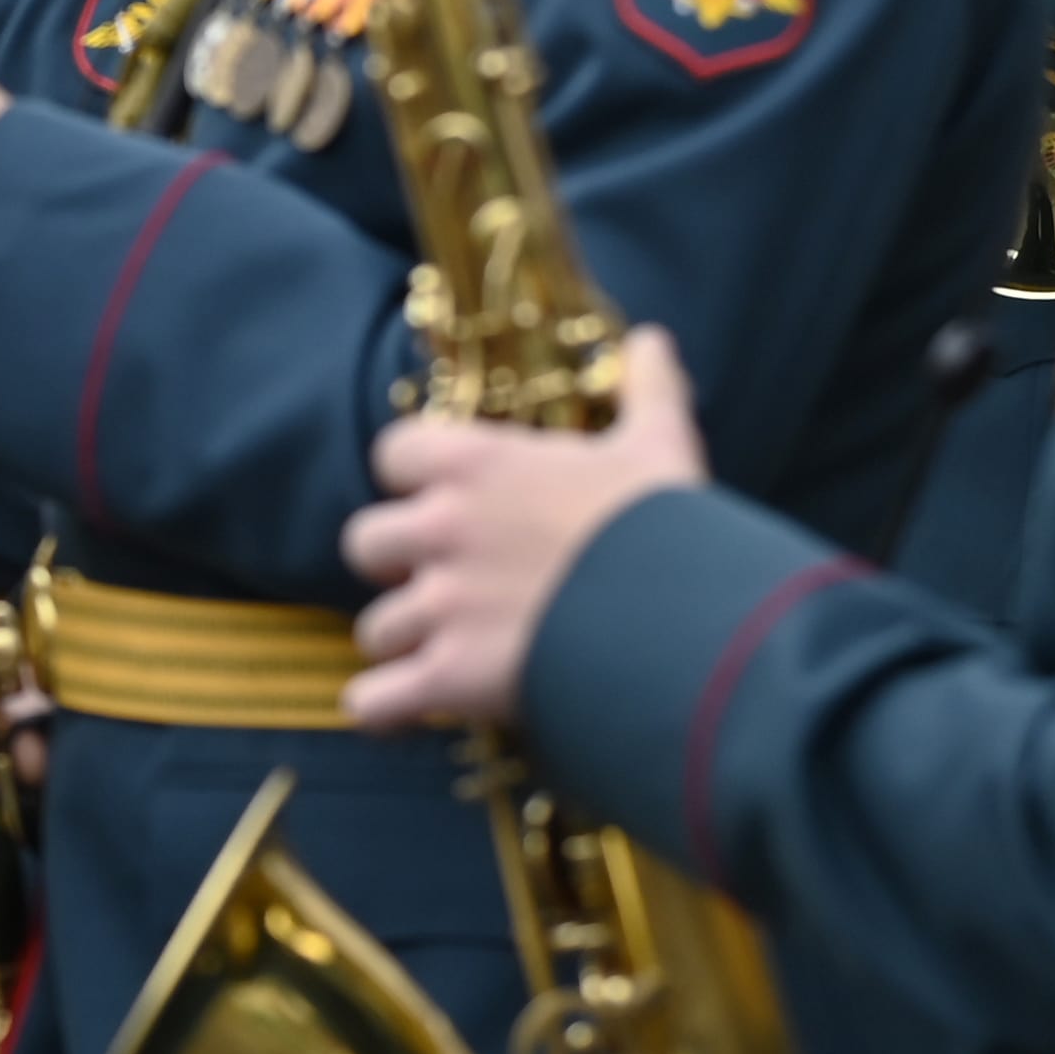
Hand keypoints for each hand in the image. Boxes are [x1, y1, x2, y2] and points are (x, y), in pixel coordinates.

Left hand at [338, 327, 710, 730]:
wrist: (689, 618)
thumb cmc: (668, 528)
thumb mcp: (661, 446)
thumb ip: (647, 389)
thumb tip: (653, 340)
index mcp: (476, 466)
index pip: (393, 454)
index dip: (414, 483)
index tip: (448, 503)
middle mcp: (440, 530)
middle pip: (365, 544)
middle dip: (398, 569)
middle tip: (448, 587)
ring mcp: (439, 606)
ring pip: (375, 629)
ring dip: (406, 645)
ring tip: (452, 657)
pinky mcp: (449, 678)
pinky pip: (372, 701)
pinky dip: (384, 711)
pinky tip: (411, 713)